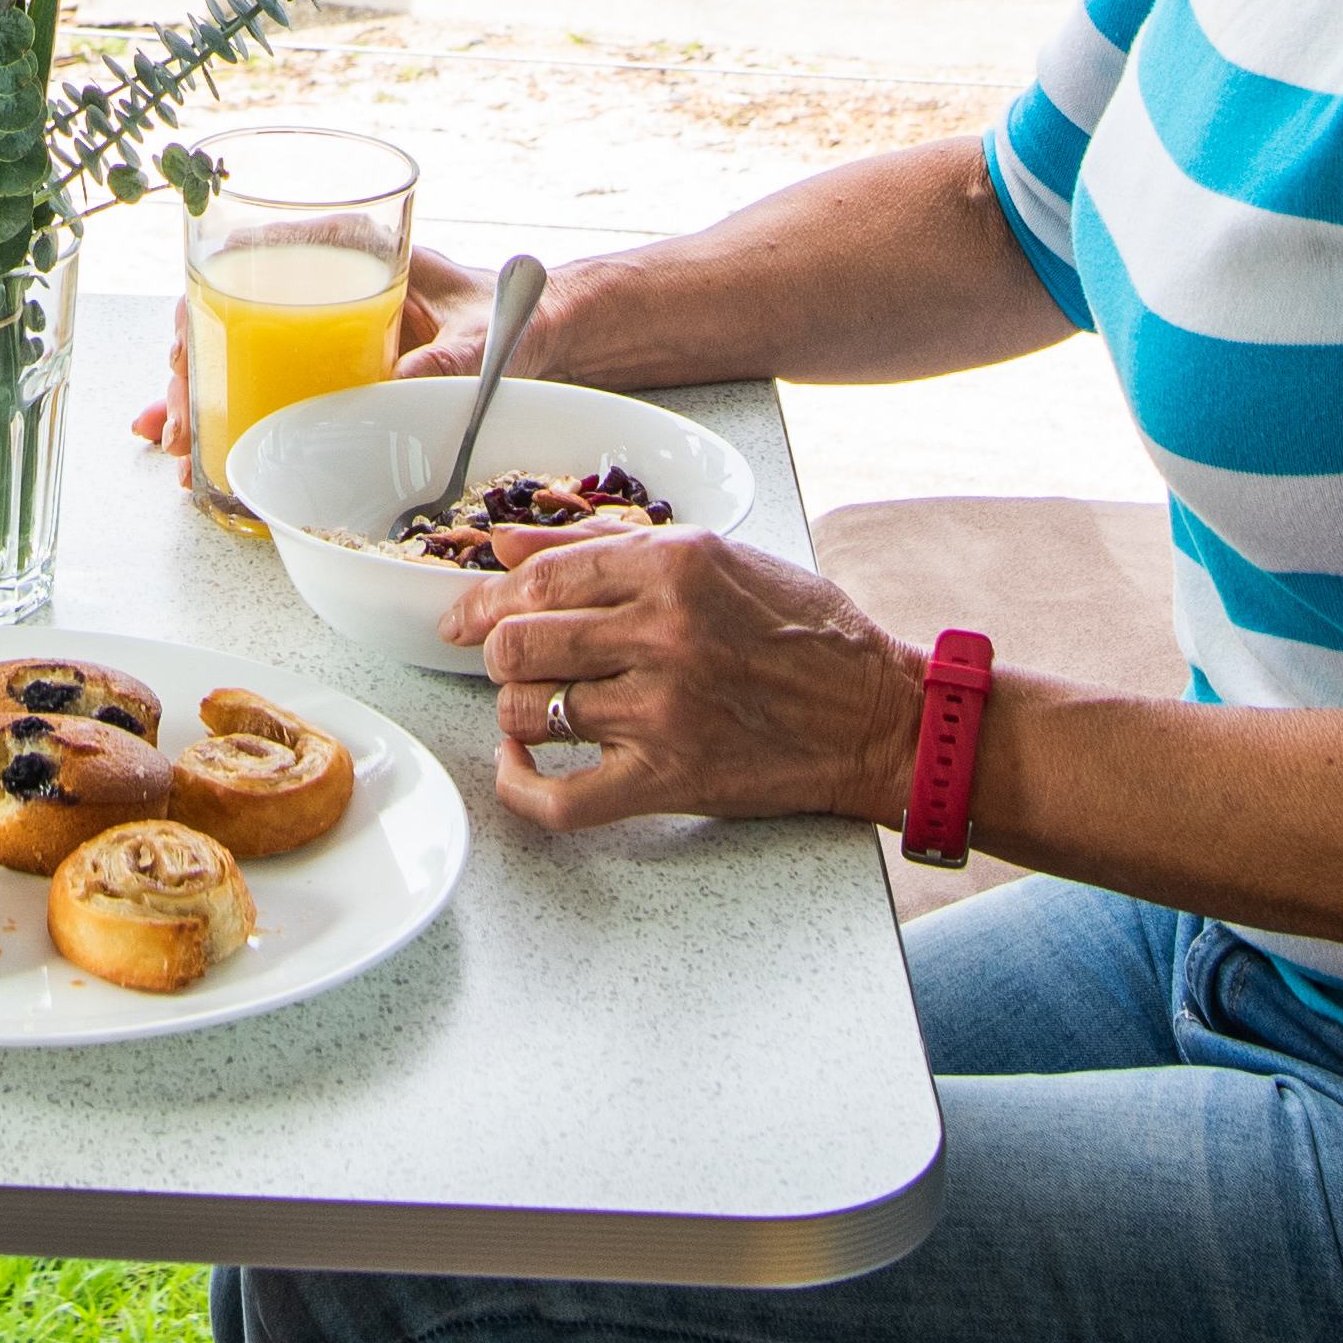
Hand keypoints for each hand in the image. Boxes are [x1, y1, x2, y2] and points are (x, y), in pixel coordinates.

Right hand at [132, 238, 501, 451]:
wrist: (549, 338)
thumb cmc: (518, 318)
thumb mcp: (485, 338)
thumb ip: (447, 363)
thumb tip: (402, 391)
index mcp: (351, 245)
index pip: (252, 257)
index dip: (203, 302)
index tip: (182, 351)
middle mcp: (324, 282)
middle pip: (229, 311)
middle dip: (190, 368)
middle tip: (178, 423)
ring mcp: (323, 329)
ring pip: (237, 353)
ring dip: (198, 399)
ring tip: (177, 450)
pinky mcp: (332, 370)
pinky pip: (268, 386)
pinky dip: (229, 414)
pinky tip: (193, 451)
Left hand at [446, 522, 919, 835]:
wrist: (877, 715)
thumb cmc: (803, 631)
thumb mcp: (715, 556)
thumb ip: (606, 546)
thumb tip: (508, 544)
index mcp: (673, 566)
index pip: (540, 579)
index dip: (485, 598)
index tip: (465, 613)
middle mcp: (663, 634)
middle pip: (519, 643)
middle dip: (497, 652)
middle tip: (508, 660)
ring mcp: (663, 712)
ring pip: (531, 711)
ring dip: (517, 710)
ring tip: (538, 704)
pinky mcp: (670, 781)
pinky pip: (560, 798)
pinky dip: (521, 786)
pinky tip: (522, 766)